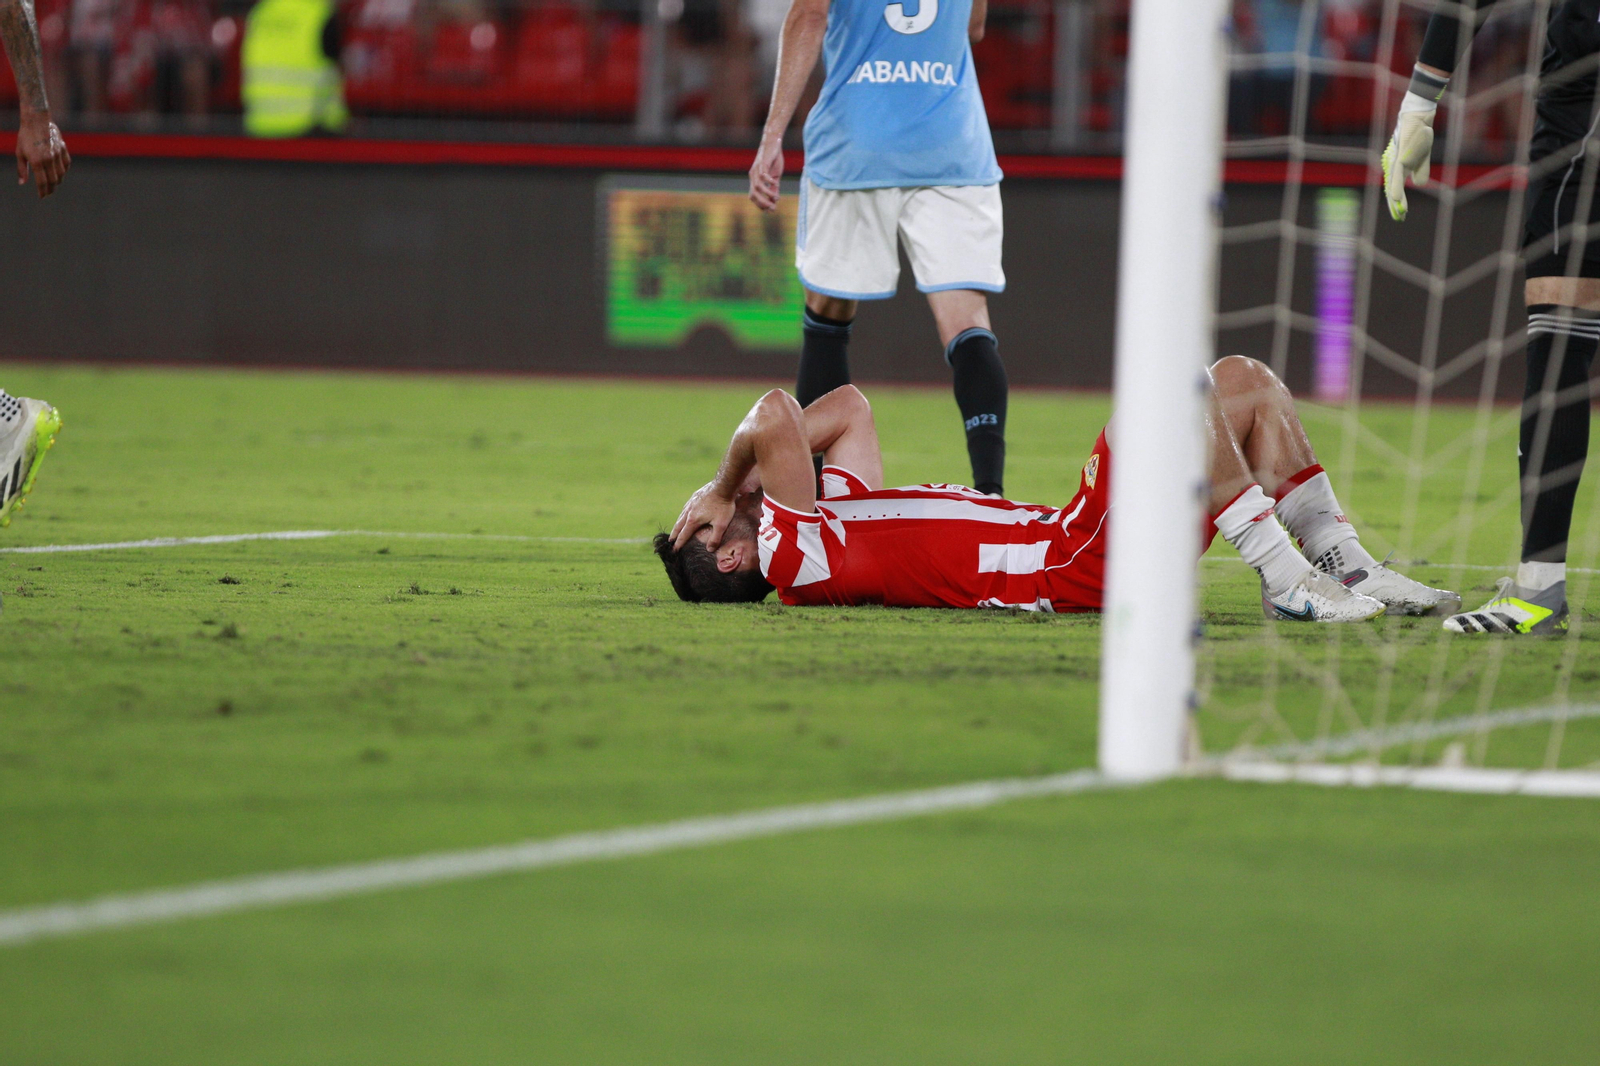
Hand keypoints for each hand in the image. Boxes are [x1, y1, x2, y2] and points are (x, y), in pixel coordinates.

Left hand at [16, 114, 69, 197]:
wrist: (36, 120)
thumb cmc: (25, 136)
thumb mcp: (20, 153)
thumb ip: (21, 169)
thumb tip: (22, 183)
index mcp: (36, 161)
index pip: (42, 182)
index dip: (42, 191)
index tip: (42, 196)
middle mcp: (48, 159)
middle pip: (53, 180)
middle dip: (50, 189)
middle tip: (47, 192)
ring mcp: (57, 154)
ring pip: (61, 174)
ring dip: (57, 181)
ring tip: (53, 183)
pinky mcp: (63, 149)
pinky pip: (66, 164)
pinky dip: (64, 170)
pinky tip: (60, 172)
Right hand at [670, 482, 736, 550]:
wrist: (723, 486)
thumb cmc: (723, 506)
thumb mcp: (721, 525)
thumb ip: (715, 538)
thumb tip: (709, 549)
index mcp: (693, 520)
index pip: (683, 535)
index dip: (679, 543)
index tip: (674, 550)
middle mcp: (689, 512)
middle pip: (678, 525)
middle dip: (674, 534)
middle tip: (670, 541)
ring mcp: (690, 503)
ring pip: (681, 516)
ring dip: (677, 524)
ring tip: (676, 529)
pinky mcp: (694, 497)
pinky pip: (685, 508)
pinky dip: (682, 514)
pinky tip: (684, 514)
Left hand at [748, 133, 783, 211]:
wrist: (774, 141)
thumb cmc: (774, 159)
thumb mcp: (775, 176)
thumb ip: (774, 188)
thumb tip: (775, 199)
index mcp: (754, 180)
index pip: (753, 196)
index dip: (760, 204)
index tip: (770, 209)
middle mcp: (753, 176)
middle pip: (753, 194)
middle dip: (763, 203)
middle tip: (773, 208)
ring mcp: (756, 170)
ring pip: (758, 187)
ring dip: (767, 194)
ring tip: (776, 197)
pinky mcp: (762, 163)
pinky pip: (763, 176)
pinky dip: (769, 182)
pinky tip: (777, 183)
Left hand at [1382, 97, 1434, 221]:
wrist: (1420, 121)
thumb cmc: (1419, 138)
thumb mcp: (1423, 159)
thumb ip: (1421, 172)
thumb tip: (1418, 184)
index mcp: (1402, 170)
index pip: (1397, 190)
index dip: (1399, 203)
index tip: (1402, 215)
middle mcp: (1396, 168)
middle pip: (1393, 190)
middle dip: (1396, 206)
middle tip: (1399, 219)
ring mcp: (1397, 163)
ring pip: (1393, 185)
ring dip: (1395, 200)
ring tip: (1398, 213)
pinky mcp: (1399, 158)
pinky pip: (1397, 175)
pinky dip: (1395, 187)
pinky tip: (1394, 197)